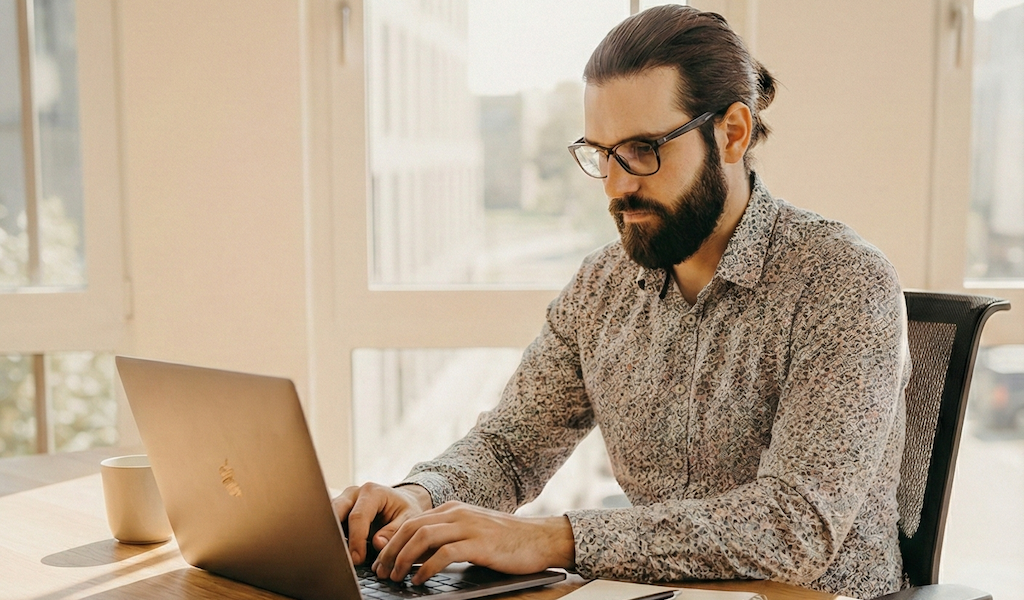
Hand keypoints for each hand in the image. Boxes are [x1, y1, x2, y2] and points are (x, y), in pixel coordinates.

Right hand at [333, 482, 432, 564]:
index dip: (356, 540)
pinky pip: (330, 524)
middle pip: (335, 512)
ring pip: (328, 517)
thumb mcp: (408, 519)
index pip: (357, 516)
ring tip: (337, 557)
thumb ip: (394, 531)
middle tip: (342, 559)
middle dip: (336, 536)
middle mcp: (354, 493)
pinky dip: (332, 538)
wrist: (402, 502)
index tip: (357, 559)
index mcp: (372, 492)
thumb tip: (377, 543)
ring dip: (331, 537)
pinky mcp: (338, 511)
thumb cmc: (405, 510)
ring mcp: (343, 501)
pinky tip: (337, 553)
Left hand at [371, 501, 574, 584]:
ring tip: (396, 577)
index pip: (412, 521)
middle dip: (391, 551)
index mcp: (453, 509)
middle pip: (411, 528)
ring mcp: (468, 526)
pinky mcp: (479, 543)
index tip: (381, 561)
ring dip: (403, 559)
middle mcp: (457, 513)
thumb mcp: (469, 535)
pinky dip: (427, 567)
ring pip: (423, 537)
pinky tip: (420, 579)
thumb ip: (444, 540)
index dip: (392, 542)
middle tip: (382, 572)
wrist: (539, 539)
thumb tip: (414, 556)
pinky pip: (444, 553)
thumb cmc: (505, 541)